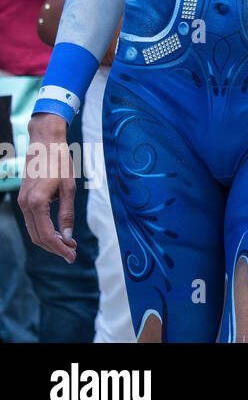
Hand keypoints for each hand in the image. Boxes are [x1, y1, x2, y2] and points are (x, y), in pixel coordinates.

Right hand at [17, 113, 77, 261]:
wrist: (45, 143)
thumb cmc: (60, 163)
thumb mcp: (69, 188)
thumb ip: (67, 213)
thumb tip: (67, 237)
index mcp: (36, 202)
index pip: (45, 235)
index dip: (59, 248)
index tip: (72, 256)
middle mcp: (25, 204)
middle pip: (37, 237)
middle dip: (55, 248)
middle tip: (72, 253)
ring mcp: (22, 202)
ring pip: (34, 230)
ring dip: (50, 240)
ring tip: (69, 244)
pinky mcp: (24, 199)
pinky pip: (33, 220)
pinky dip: (44, 229)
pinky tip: (59, 232)